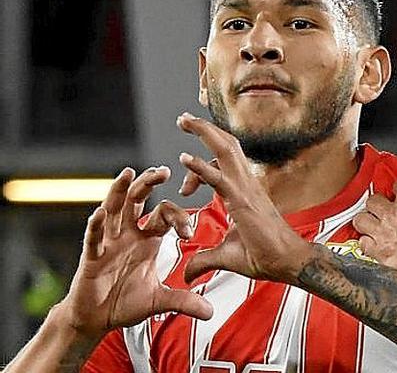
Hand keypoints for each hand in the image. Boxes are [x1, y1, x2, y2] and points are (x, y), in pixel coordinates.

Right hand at [57, 167, 212, 339]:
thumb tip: (211, 312)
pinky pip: (93, 238)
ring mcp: (108, 243)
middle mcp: (127, 234)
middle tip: (163, 170)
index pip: (164, 215)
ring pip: (113, 210)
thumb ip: (184, 301)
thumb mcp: (160, 301)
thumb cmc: (125, 303)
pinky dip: (96, 226)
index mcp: (147, 239)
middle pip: (138, 200)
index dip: (178, 218)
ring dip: (119, 191)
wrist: (96, 319)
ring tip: (129, 173)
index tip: (188, 232)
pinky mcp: (91, 257)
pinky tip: (100, 214)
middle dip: (149, 184)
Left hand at [176, 113, 311, 284]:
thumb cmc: (265, 257)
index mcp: (244, 191)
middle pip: (226, 146)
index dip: (199, 167)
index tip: (184, 189)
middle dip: (205, 129)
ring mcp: (246, 190)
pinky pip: (219, 178)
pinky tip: (184, 158)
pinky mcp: (243, 201)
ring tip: (183, 120)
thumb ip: (203, 260)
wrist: (288, 263)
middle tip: (183, 118)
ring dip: (204, 133)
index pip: (222, 164)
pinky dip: (201, 167)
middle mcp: (246, 184)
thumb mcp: (225, 257)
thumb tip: (186, 274)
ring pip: (225, 151)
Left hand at [353, 162, 396, 274]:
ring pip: (362, 221)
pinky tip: (373, 244)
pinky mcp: (383, 254)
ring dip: (367, 221)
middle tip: (384, 207)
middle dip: (378, 203)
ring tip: (372, 223)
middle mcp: (392, 214)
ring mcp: (385, 234)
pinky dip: (368, 244)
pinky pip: (364, 245)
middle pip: (373, 201)